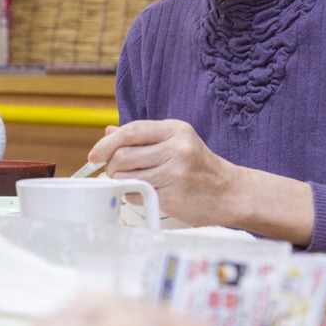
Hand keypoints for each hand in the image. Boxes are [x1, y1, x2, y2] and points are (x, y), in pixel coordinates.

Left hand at [88, 121, 314, 244]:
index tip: (94, 155)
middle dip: (111, 166)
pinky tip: (146, 193)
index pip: (131, 131)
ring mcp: (175, 173)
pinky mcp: (173, 196)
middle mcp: (176, 148)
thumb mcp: (178, 142)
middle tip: (115, 172)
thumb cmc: (200, 167)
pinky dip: (134, 196)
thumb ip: (144, 137)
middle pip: (123, 156)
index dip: (107, 143)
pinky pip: (138, 195)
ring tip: (131, 182)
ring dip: (121, 182)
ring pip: (127, 177)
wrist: (231, 192)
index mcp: (175, 130)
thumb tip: (109, 132)